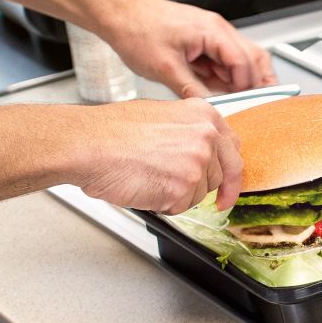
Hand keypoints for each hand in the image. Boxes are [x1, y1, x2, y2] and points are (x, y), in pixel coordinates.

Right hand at [75, 98, 243, 213]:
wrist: (88, 144)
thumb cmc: (111, 130)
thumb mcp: (162, 115)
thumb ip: (188, 132)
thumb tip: (200, 151)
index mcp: (203, 115)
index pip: (233, 149)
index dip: (231, 173)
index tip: (228, 188)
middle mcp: (206, 136)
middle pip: (220, 175)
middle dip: (201, 186)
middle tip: (181, 190)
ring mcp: (197, 163)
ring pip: (200, 194)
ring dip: (178, 194)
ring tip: (149, 176)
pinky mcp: (183, 188)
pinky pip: (181, 207)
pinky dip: (164, 205)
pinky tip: (145, 187)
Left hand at [101, 0, 275, 98]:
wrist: (117, 14)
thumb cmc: (137, 31)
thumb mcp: (165, 69)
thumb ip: (192, 90)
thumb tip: (210, 109)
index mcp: (212, 31)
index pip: (244, 62)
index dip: (246, 86)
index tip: (244, 104)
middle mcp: (217, 28)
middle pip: (253, 56)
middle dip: (255, 80)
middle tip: (255, 102)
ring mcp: (210, 32)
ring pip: (239, 57)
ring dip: (236, 78)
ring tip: (227, 96)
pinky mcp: (201, 37)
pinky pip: (221, 57)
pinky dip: (222, 73)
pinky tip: (210, 86)